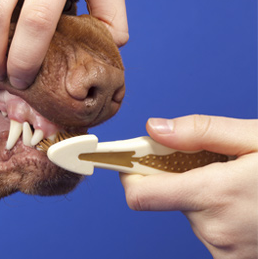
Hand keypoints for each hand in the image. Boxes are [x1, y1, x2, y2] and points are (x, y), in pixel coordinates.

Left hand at [121, 115, 257, 257]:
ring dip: (205, 197)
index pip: (140, 194)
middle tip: (213, 164)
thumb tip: (154, 129)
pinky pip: (212, 230)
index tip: (132, 157)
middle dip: (182, 178)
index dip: (130, 173)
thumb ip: (202, 132)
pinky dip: (221, 215)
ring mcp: (225, 250)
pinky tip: (247, 203)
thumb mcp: (257, 138)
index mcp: (214, 195)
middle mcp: (214, 229)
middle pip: (169, 197)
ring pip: (192, 213)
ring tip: (241, 185)